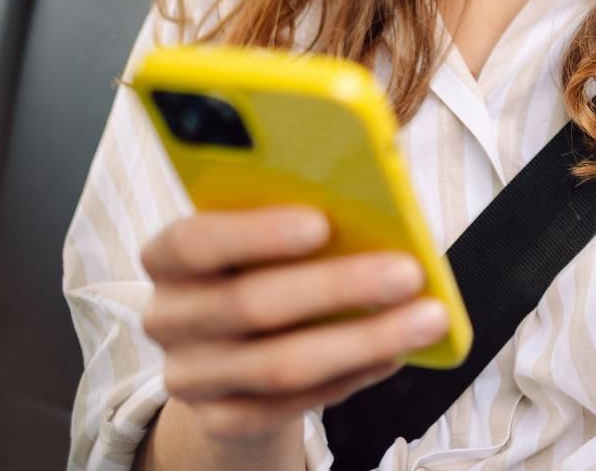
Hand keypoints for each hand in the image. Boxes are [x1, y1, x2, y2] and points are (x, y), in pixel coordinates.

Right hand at [138, 206, 446, 446]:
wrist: (237, 344)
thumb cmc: (267, 265)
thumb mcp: (268, 227)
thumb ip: (305, 202)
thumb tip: (382, 176)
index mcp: (169, 255)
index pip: (194, 241)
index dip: (255, 233)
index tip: (320, 223)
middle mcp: (168, 317)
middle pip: (251, 305)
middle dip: (339, 287)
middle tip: (409, 273)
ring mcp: (191, 376)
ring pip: (281, 365)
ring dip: (363, 340)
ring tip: (426, 319)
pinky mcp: (221, 420)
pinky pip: (291, 407)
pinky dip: (350, 378)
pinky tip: (394, 355)